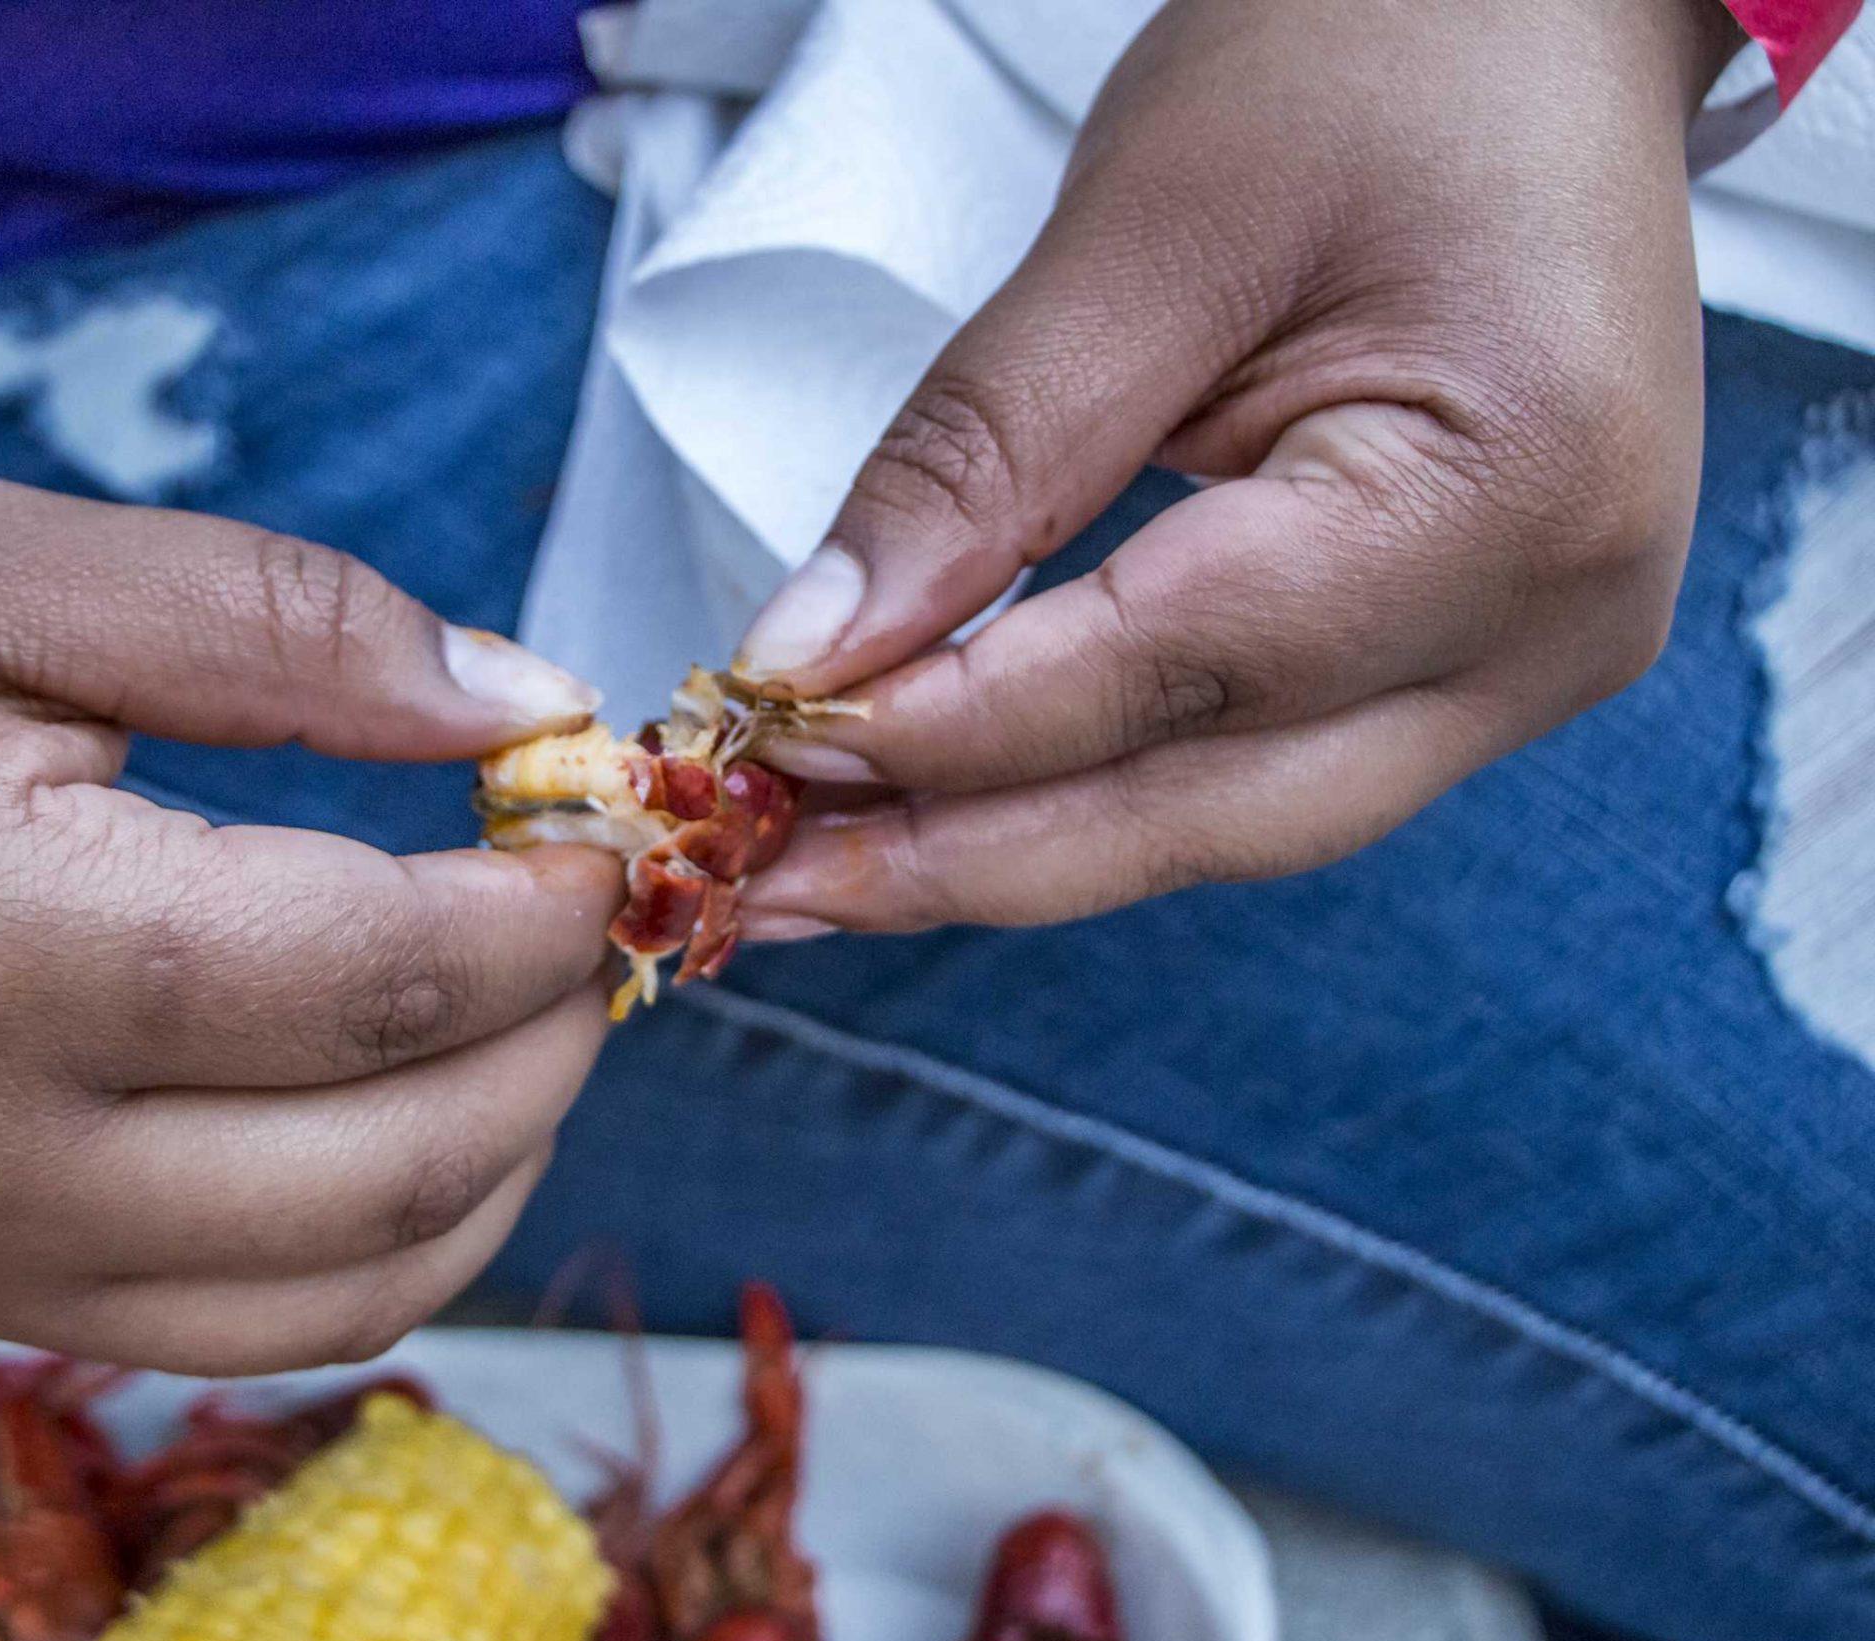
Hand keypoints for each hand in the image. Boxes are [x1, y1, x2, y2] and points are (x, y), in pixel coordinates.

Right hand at [0, 465, 619, 1371]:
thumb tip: (522, 701)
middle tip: (593, 918)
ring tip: (525, 1025)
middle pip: (393, 1169)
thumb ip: (276, 626)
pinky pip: (226, 1334)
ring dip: (491, 1172)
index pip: (377, 979)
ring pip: (336, 1301)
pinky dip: (365, 1251)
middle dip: (554, 1045)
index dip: (542, 909)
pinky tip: (396, 1122)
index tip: (605, 824)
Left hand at [734, 0, 1741, 934]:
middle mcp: (1550, 624)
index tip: (765, 737)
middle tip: (763, 882)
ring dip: (1012, 848)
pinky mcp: (1468, 663)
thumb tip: (817, 649)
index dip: (946, 727)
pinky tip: (954, 803)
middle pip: (1207, 812)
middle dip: (962, 855)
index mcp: (1509, 491)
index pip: (1168, 669)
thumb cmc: (1383, 54)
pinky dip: (1093, 789)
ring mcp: (1526, 661)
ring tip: (824, 866)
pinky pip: (1254, 772)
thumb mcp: (1147, 230)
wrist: (1528, 27)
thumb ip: (981, 458)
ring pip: (1225, 823)